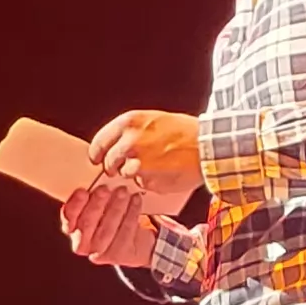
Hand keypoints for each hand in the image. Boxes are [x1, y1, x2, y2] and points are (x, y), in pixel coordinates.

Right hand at [60, 175, 159, 267]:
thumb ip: (93, 196)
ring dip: (116, 208)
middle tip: (105, 189)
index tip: (82, 191)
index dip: (75, 205)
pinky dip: (131, 214)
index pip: (68, 217)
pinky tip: (136, 200)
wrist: (134, 240)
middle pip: (87, 225)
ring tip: (123, 191)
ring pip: (107, 230)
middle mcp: (82, 244)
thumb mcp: (100, 204)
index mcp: (72, 228)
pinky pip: (125, 233)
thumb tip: (96, 178)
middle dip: (96, 205)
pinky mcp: (117, 255)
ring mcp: (99, 252)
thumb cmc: (111, 217)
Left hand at [86, 110, 203, 200]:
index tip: (97, 159)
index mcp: (129, 123)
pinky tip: (165, 171)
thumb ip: (131, 132)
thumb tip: (114, 147)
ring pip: (126, 175)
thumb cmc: (185, 131)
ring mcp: (139, 164)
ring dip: (135, 174)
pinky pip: (143, 184)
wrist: (208, 145)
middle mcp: (130, 143)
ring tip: (156, 164)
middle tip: (125, 166)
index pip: (99, 142)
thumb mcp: (153, 120)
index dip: (97, 153)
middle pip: (108, 163)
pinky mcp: (149, 181)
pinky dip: (151, 181)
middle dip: (114, 167)